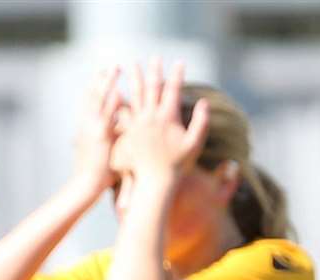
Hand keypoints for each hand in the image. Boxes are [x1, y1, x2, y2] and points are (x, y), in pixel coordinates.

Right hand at [73, 65, 124, 197]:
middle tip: (107, 67)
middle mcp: (87, 125)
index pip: (90, 103)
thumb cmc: (97, 173)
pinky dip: (111, 101)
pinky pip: (107, 115)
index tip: (100, 76)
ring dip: (107, 83)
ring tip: (115, 68)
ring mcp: (92, 129)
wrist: (86, 185)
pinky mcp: (100, 136)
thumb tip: (121, 128)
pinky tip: (118, 89)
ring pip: (99, 100)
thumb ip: (111, 136)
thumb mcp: (104, 150)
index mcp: (86, 128)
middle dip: (100, 81)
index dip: (95, 88)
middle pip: (93, 97)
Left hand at [111, 59, 208, 182]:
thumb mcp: (195, 143)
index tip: (179, 61)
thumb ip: (201, 122)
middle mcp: (151, 118)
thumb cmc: (178, 164)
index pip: (173, 90)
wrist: (154, 181)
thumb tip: (204, 102)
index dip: (177, 74)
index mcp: (168, 118)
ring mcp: (138, 124)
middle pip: (153, 88)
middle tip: (155, 57)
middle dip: (155, 71)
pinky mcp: (128, 132)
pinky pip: (122, 112)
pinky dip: (119, 99)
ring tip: (132, 66)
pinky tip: (115, 90)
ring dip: (135, 79)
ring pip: (135, 96)